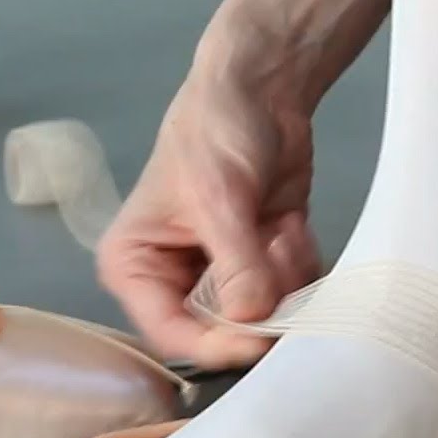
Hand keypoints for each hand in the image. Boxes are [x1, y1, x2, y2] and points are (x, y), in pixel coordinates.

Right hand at [96, 68, 322, 366]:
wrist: (261, 91)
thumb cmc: (214, 133)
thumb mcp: (218, 198)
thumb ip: (235, 265)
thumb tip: (251, 318)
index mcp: (135, 267)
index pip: (171, 334)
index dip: (216, 346)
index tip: (260, 340)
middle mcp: (175, 281)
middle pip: (221, 334)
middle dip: (258, 300)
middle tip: (272, 250)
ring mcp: (224, 277)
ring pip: (264, 318)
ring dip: (284, 276)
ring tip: (278, 227)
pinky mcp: (265, 266)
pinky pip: (292, 295)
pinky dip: (301, 263)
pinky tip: (289, 223)